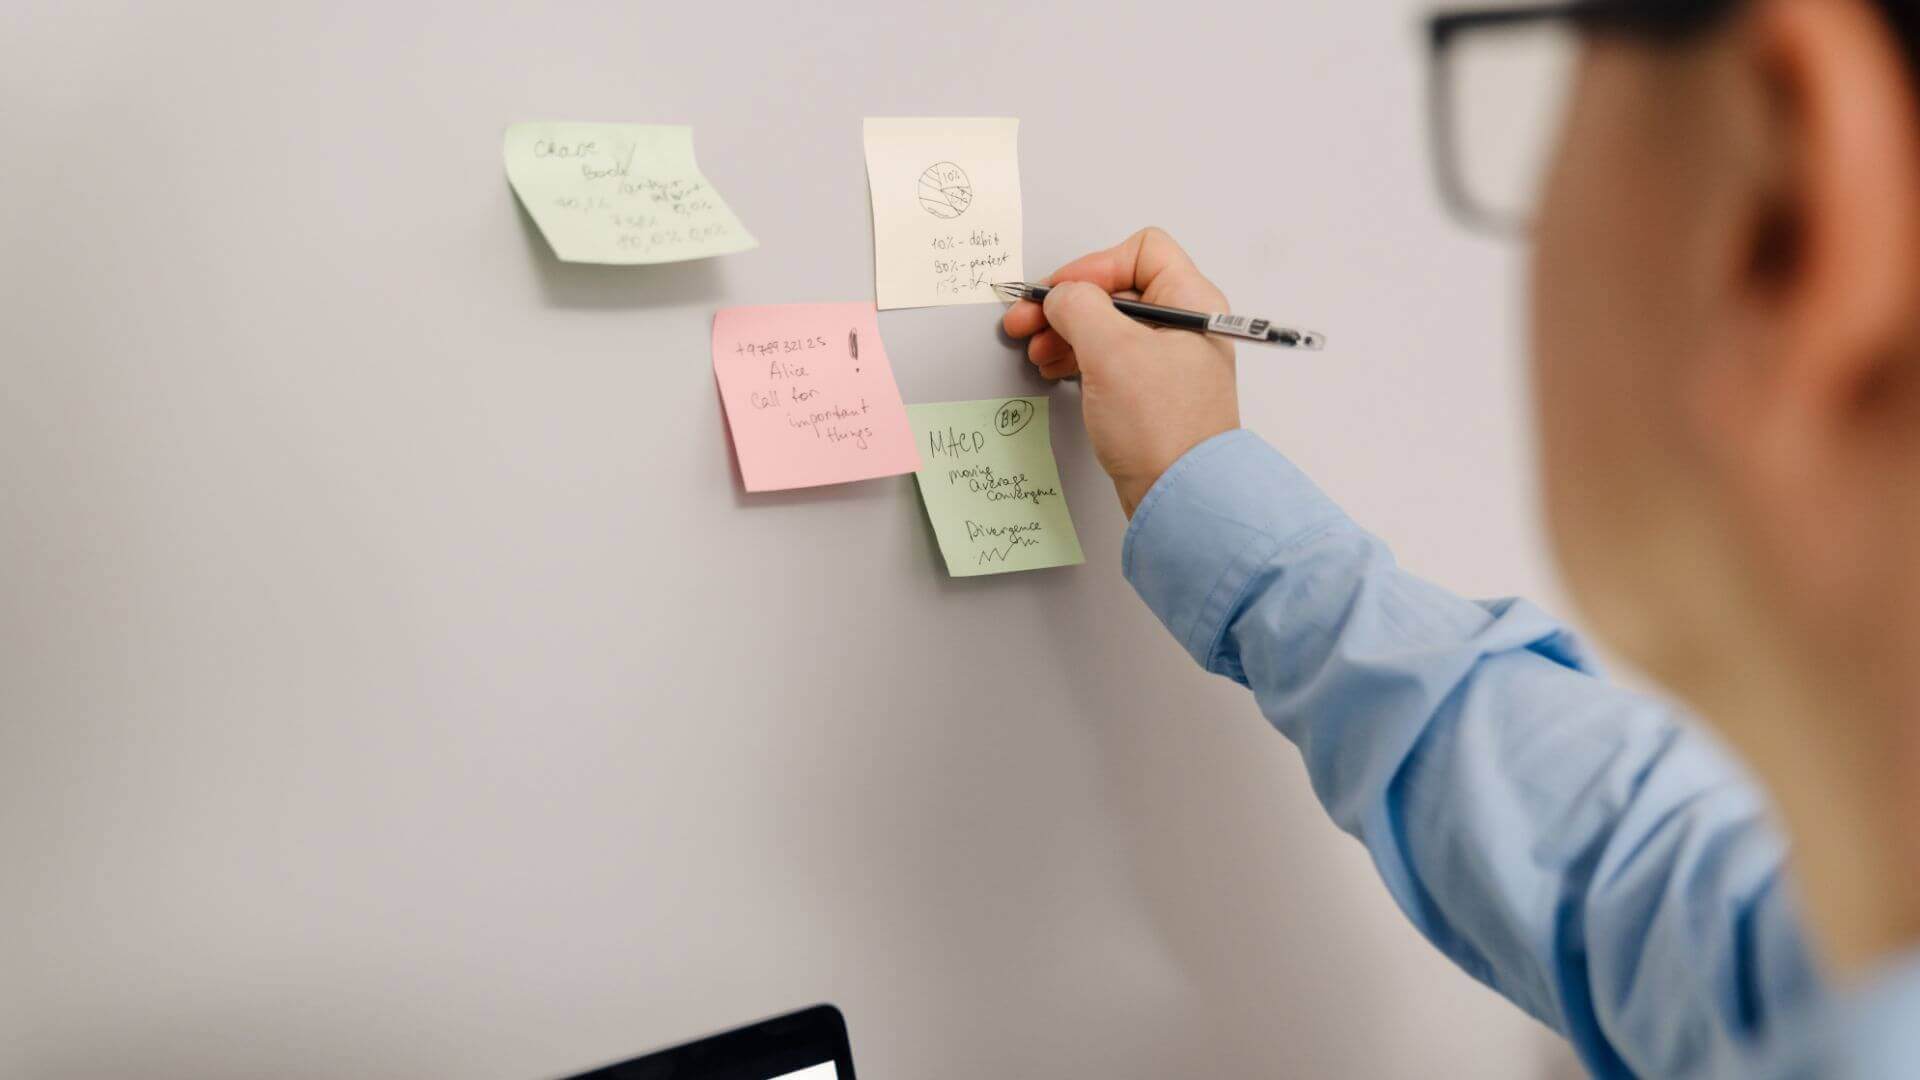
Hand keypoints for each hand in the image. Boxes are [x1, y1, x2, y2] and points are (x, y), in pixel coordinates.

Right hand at [1002, 227, 1239, 515]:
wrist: (1178, 497)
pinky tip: (1053, 368)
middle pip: (1116, 290)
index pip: (1141, 252)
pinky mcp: (1150, 393)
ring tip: (1035, 349)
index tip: (1060, 293)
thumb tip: (1061, 295)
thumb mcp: (1111, 351)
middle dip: (1066, 303)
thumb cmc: (1161, 428)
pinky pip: (1107, 358)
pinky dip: (1077, 357)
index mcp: (1191, 302)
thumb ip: (1079, 307)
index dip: (1093, 265)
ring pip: (1106, 325)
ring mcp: (1166, 360)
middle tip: (1025, 319)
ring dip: (1065, 331)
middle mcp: (1183, 326)